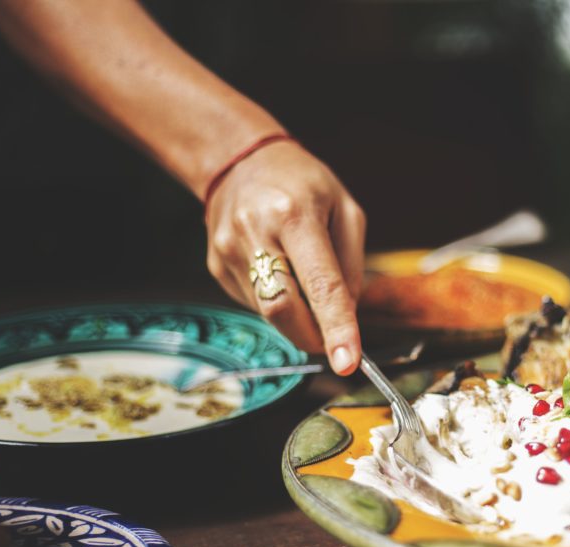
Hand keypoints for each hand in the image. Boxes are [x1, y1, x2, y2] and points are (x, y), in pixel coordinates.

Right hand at [204, 140, 365, 374]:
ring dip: (298, 316)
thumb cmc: (302, 183)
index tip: (348, 362)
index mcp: (294, 214)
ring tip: (303, 278)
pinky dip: (279, 303)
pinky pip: (256, 304)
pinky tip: (280, 271)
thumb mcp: (345, 209)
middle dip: (314, 336)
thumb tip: (347, 317)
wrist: (239, 161)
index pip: (319, 284)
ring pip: (270, 314)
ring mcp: (229, 253)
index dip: (336, 328)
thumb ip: (351, 266)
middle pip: (284, 310)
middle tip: (335, 337)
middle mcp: (255, 234)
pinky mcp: (217, 268)